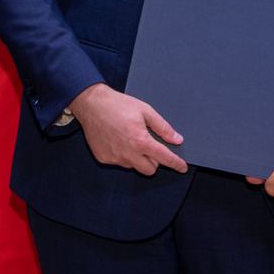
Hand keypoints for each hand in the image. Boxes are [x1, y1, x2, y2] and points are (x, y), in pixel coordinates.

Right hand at [69, 83, 187, 175]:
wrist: (92, 104)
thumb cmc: (118, 105)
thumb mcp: (145, 110)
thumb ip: (163, 127)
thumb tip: (177, 139)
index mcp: (141, 141)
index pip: (164, 158)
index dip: (176, 163)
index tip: (182, 167)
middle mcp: (128, 153)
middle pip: (150, 169)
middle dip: (154, 161)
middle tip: (149, 144)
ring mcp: (115, 158)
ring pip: (134, 166)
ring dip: (137, 157)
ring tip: (129, 138)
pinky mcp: (104, 158)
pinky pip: (119, 162)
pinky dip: (122, 154)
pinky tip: (118, 139)